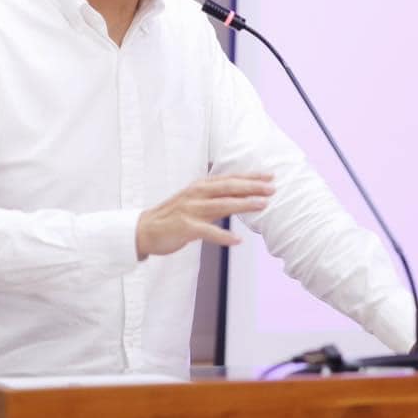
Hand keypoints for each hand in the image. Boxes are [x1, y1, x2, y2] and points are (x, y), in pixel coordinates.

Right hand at [135, 173, 274, 259]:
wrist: (144, 230)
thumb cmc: (173, 216)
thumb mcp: (195, 202)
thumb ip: (216, 200)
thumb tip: (241, 198)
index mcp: (200, 186)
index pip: (229, 179)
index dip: (250, 177)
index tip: (269, 177)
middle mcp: (196, 194)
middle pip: (229, 188)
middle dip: (252, 187)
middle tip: (272, 188)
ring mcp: (190, 210)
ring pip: (222, 205)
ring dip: (244, 205)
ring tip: (262, 206)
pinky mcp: (185, 227)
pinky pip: (208, 232)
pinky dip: (223, 237)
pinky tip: (237, 241)